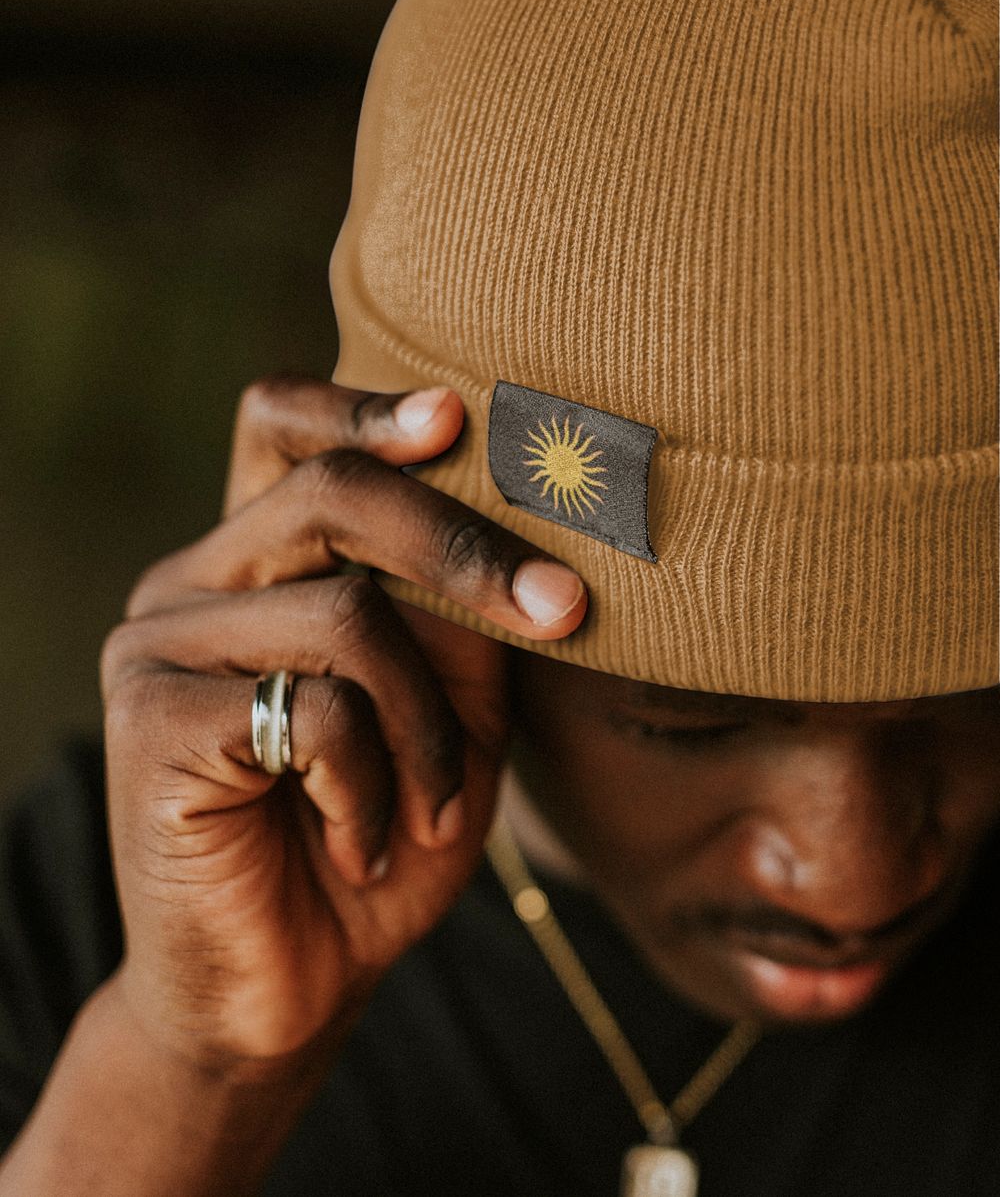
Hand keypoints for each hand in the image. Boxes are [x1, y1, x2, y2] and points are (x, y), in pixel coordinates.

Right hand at [100, 377, 586, 1074]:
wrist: (290, 986)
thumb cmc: (380, 836)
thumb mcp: (450, 715)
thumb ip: (464, 620)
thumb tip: (521, 527)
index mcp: (257, 560)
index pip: (282, 424)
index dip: (368, 405)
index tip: (462, 417)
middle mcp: (193, 579)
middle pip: (332, 489)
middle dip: (466, 549)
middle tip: (562, 612)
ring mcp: (159, 642)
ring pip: (344, 613)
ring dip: (426, 727)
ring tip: (430, 810)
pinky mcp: (150, 717)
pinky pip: (311, 706)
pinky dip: (371, 781)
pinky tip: (361, 841)